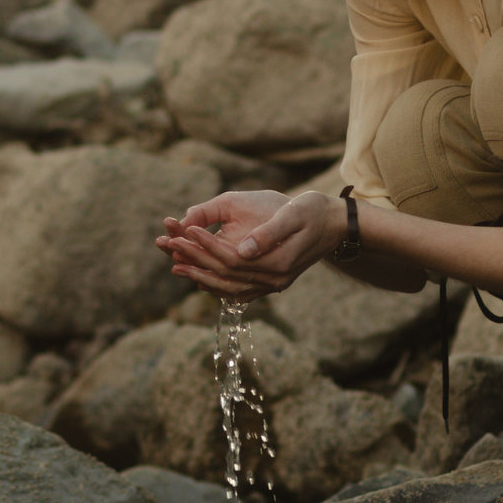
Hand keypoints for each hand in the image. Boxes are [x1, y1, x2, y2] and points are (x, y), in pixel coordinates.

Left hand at [153, 189, 341, 299]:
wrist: (336, 224)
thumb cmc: (313, 211)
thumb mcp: (293, 214)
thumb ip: (269, 233)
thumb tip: (243, 249)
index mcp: (278, 263)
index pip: (231, 259)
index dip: (205, 245)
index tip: (182, 230)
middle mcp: (275, 280)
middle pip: (225, 276)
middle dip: (193, 260)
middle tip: (165, 246)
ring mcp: (274, 285)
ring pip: (229, 288)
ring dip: (200, 277)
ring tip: (174, 266)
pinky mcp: (272, 282)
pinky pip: (239, 290)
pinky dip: (217, 285)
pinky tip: (200, 278)